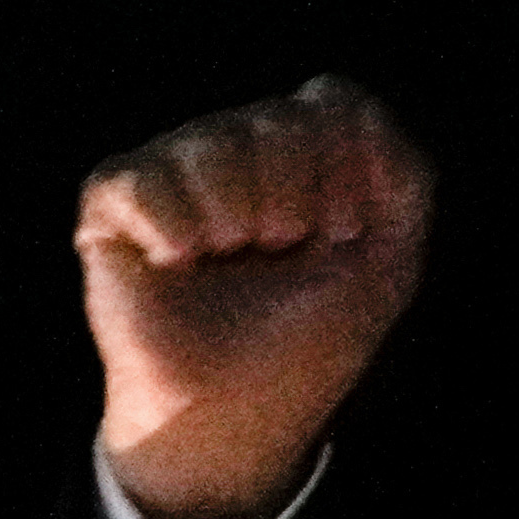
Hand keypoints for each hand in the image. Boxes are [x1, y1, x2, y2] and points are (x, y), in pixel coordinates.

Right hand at [76, 76, 431, 518]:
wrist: (236, 415)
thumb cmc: (307, 343)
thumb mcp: (389, 263)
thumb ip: (404, 174)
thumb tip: (349, 104)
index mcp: (300, 155)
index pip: (329, 103)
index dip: (342, 169)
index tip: (340, 235)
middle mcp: (235, 148)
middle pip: (277, 119)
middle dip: (292, 198)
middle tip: (279, 254)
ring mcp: (174, 169)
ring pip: (210, 142)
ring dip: (235, 216)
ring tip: (228, 259)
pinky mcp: (113, 203)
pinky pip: (142, 178)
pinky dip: (172, 227)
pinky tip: (177, 262)